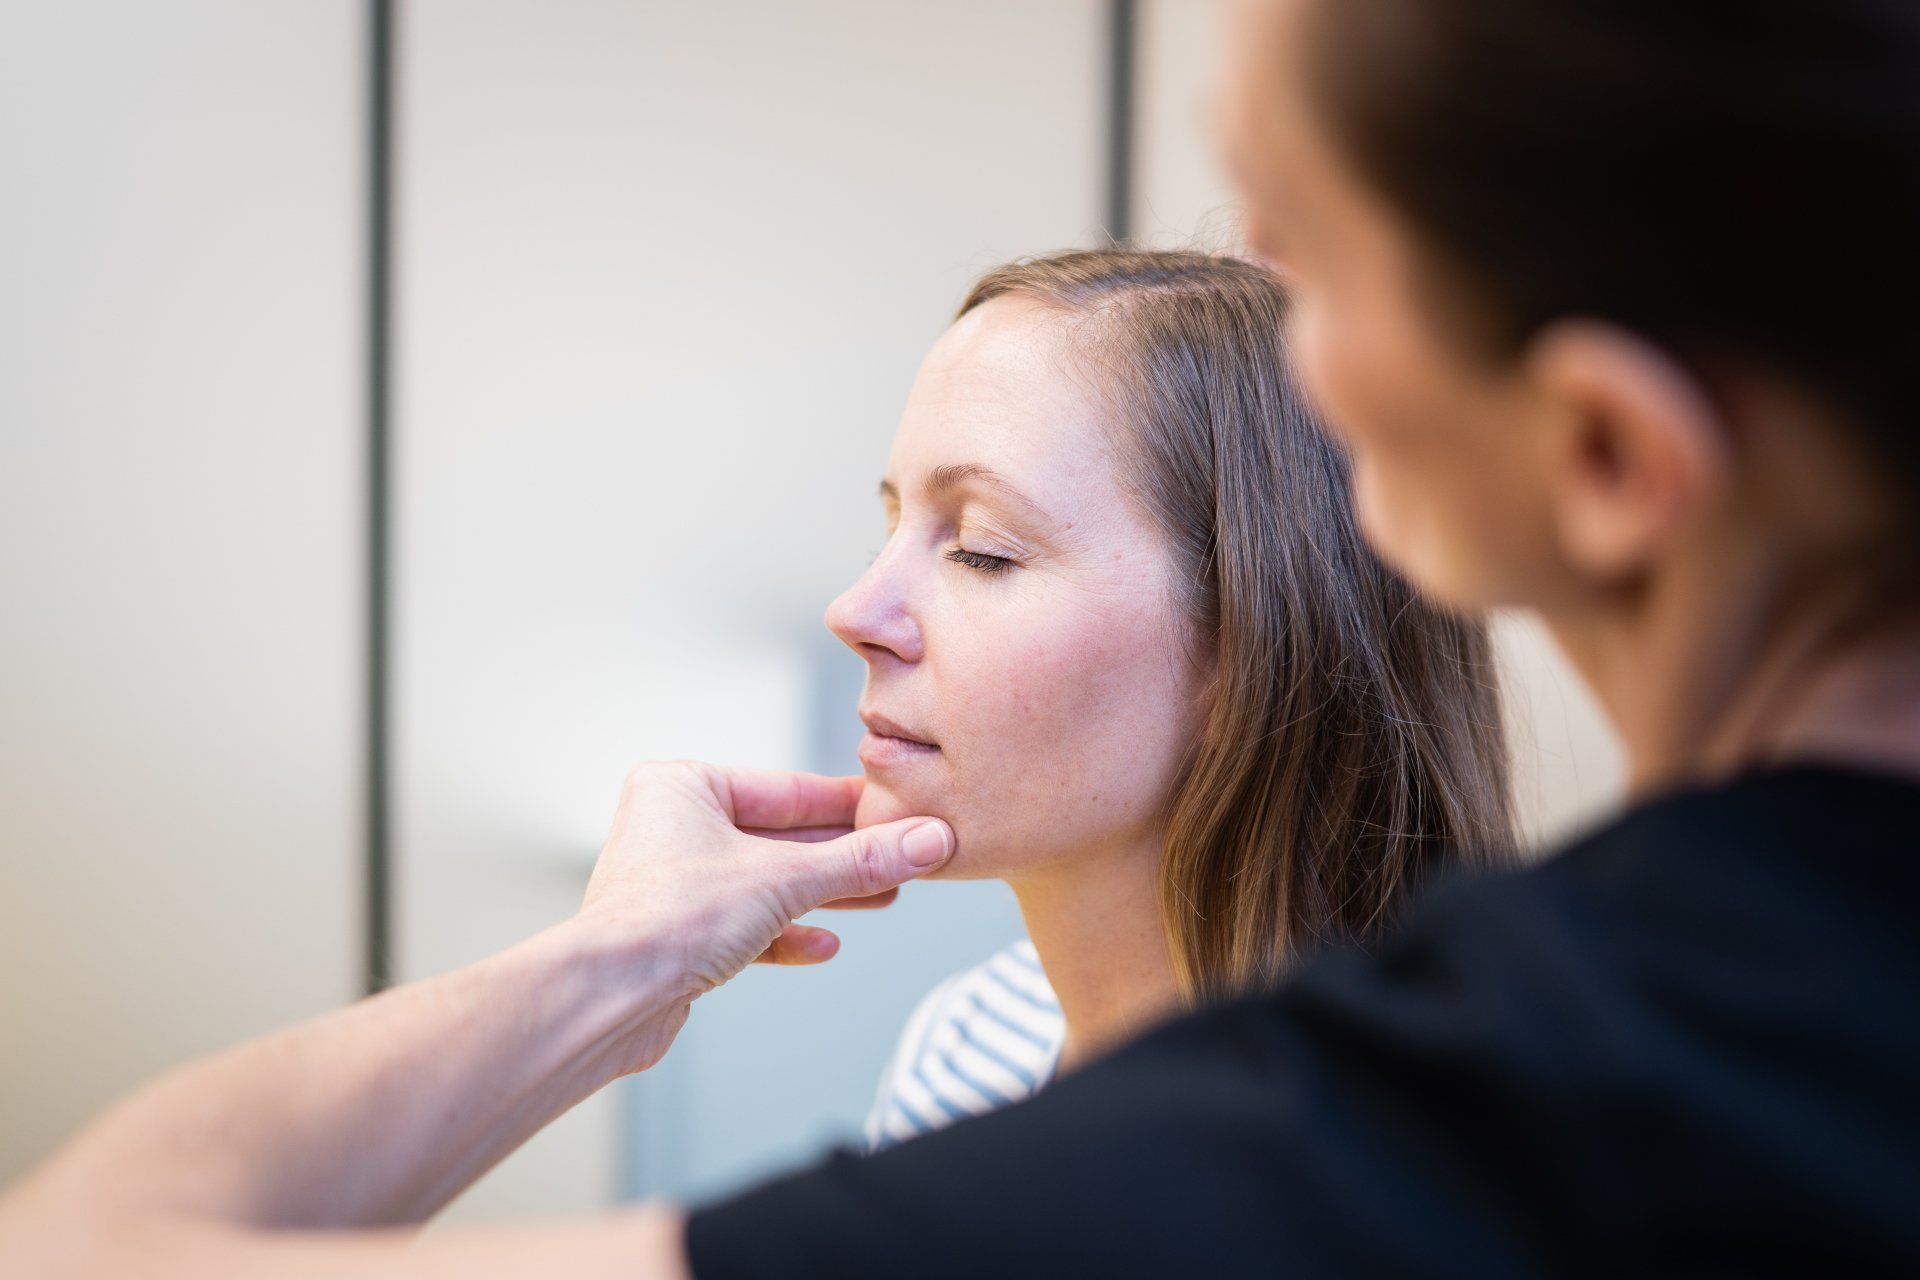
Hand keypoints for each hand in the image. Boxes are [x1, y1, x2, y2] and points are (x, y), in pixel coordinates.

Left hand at [577, 761, 952, 1069]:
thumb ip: (860, 861)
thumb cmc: (666, 919)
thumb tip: (926, 842)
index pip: (786, 790)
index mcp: (683, 787)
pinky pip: (745, 926)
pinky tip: (823, 943)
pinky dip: (784, 933)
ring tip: (881, 898)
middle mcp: (672, 828)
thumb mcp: (785, 878)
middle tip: (901, 857)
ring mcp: (672, 884)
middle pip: (779, 838)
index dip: (848, 804)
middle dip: (842, 856)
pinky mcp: (676, 936)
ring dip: (823, 895)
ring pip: (765, 883)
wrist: (609, 997)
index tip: (896, 810)